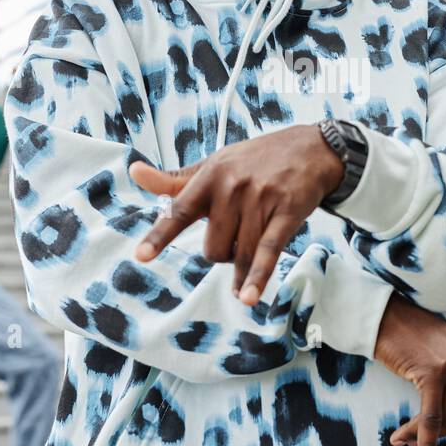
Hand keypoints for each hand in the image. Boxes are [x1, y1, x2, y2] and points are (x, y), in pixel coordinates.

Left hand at [130, 124, 343, 304]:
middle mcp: (233, 187)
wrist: (311, 148)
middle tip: (236, 237)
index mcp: (210, 176)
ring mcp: (261, 200)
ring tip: (246, 267)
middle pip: (213, 247)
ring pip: (239, 254)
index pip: (180, 210)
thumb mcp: (214, 165)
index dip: (160, 235)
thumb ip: (175, 180)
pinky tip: (248, 297)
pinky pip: (267, 252)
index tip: (141, 256)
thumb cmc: (255, 160)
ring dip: (241, 268)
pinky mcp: (287, 213)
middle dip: (222, 253)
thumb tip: (134, 172)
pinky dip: (257, 277)